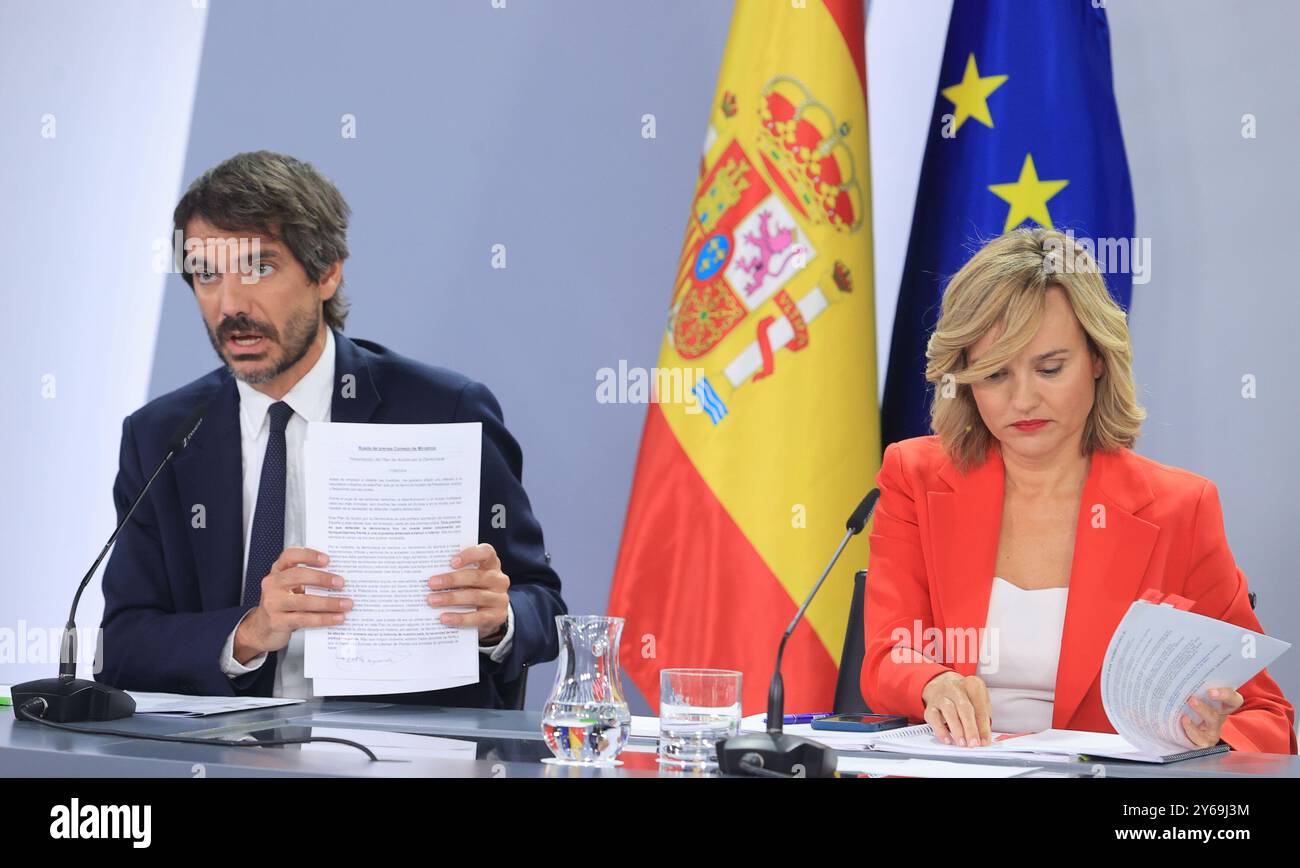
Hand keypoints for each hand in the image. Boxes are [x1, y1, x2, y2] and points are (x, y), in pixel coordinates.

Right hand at [234, 547, 350, 661]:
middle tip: (341, 583)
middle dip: (322, 578)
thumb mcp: (291, 588)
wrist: (262, 629)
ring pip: (303, 601)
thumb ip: (308, 581)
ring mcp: (272, 603)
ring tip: (346, 604)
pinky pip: (304, 619)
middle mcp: (272, 584)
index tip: (327, 559)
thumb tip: (339, 580)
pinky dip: (324, 619)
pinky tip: (337, 618)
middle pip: (298, 576)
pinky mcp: (277, 622)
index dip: (308, 555)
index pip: (290, 556)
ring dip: (329, 603)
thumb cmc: (283, 605)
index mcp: (278, 571)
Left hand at [427, 543, 510, 642]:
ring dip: (451, 598)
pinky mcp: (498, 616)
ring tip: (432, 601)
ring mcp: (500, 598)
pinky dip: (459, 618)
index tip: (451, 562)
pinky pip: (478, 617)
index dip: (470, 555)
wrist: (490, 614)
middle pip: (476, 576)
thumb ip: (454, 572)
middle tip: (431, 583)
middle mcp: (498, 579)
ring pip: (475, 596)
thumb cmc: (472, 589)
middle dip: (452, 579)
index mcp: (491, 563)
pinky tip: (444, 618)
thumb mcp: (468, 577)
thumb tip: (428, 574)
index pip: (486, 552)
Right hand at [921, 671, 992, 746]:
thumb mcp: (977, 702)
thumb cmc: (964, 697)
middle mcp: (956, 688)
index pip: (980, 707)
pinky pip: (934, 717)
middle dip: (970, 728)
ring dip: (956, 729)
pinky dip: (940, 730)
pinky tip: (947, 739)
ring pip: (949, 711)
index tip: (984, 741)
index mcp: (973, 685)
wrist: (941, 684)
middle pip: (964, 708)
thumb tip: (983, 739)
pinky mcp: (930, 705)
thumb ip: (982, 720)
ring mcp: (941, 696)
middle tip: (974, 743)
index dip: (983, 726)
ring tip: (962, 743)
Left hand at [1182, 688, 1243, 747]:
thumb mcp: (1194, 697)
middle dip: (1216, 701)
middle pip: (1223, 710)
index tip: (1212, 690)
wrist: (1180, 732)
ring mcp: (1213, 731)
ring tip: (1191, 702)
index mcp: (1221, 706)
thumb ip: (1195, 687)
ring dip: (1202, 711)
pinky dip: (1191, 728)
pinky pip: (1199, 736)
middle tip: (1204, 694)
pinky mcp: (1204, 741)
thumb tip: (1181, 673)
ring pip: (1212, 721)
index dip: (1227, 694)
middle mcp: (1219, 718)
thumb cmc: (1189, 709)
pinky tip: (1184, 720)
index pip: (1233, 699)